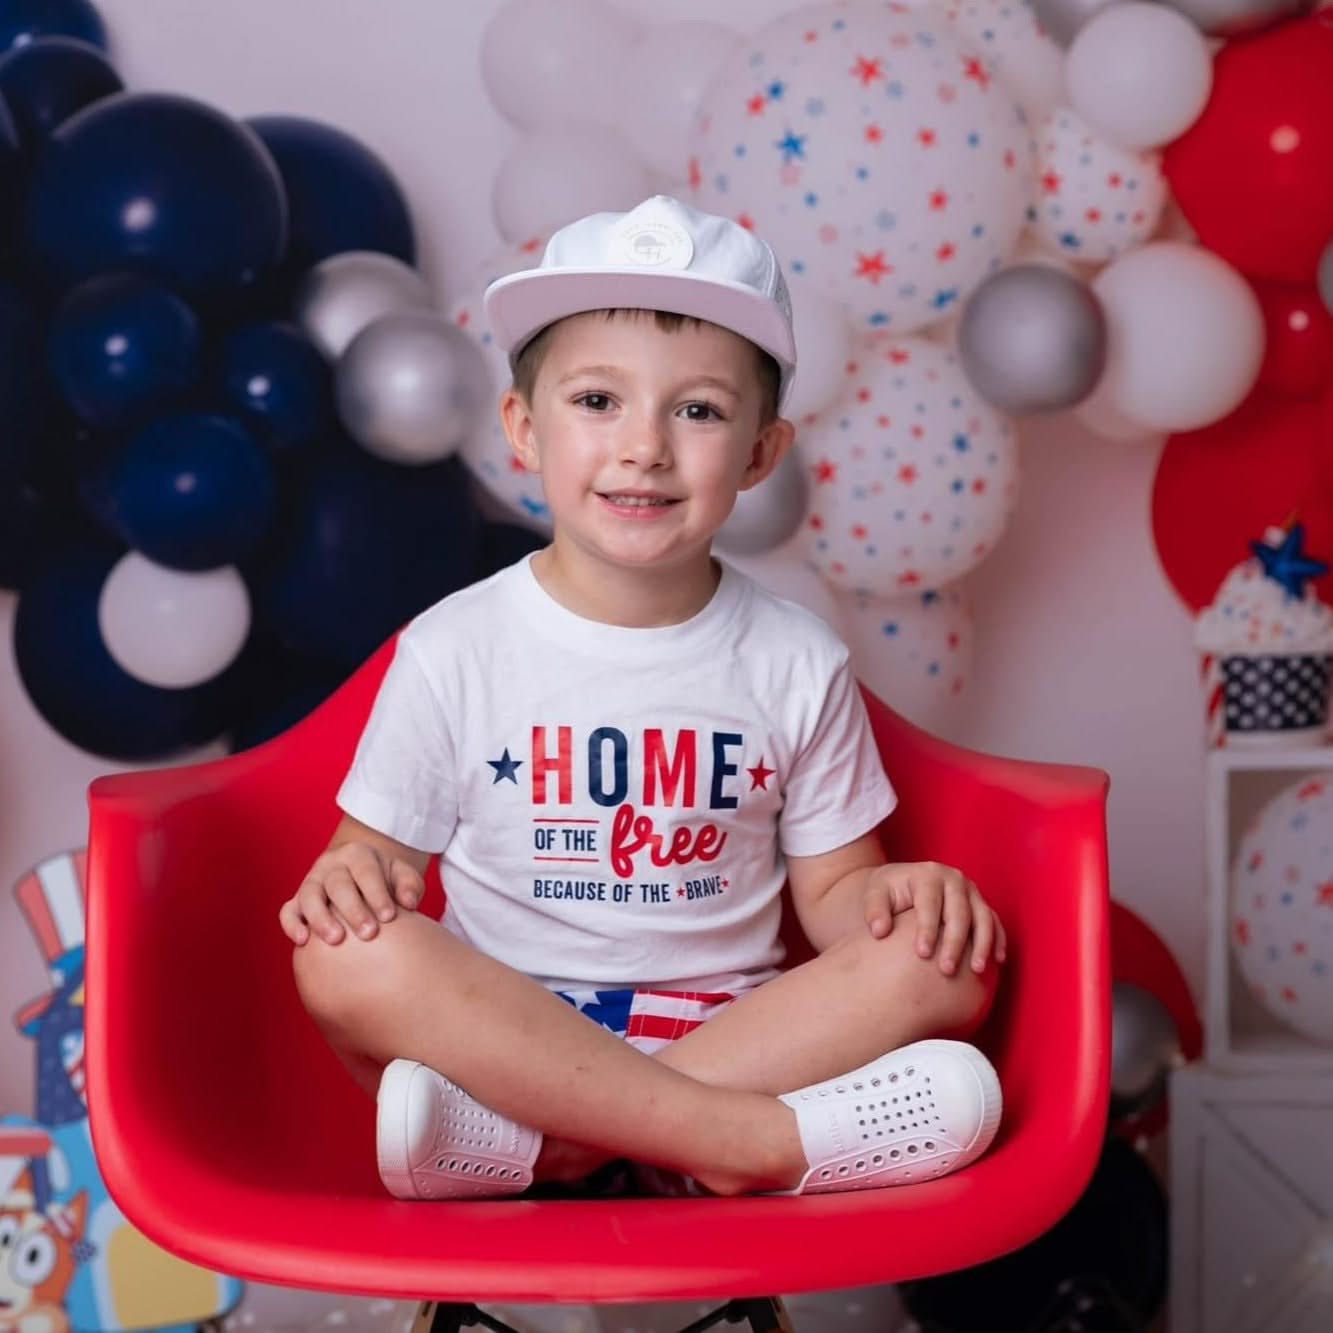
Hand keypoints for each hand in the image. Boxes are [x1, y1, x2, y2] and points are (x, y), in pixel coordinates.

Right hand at [278, 840, 424, 945]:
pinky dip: (292, 925)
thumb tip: (410, 903)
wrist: (360, 875)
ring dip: (321, 918)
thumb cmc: (386, 880)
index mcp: (358, 854)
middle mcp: (331, 865)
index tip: (390, 917)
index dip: (377, 894)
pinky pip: (288, 911)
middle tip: (368, 933)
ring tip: (336, 939)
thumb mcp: (402, 875)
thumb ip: (409, 884)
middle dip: (353, 909)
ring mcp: (312, 882)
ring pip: (310, 896)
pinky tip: (303, 941)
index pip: (366, 872)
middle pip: (338, 884)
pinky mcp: (297, 901)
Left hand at [862, 861, 1006, 975]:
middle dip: (954, 942)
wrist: (902, 884)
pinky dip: (998, 940)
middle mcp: (953, 879)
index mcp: (927, 874)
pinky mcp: (981, 903)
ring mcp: (971, 891)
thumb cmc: (887, 891)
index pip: (929, 903)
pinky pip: (994, 921)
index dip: (927, 929)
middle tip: (946, 970)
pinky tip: (996, 961)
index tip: (922, 954)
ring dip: (982, 944)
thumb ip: (874, 910)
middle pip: (959, 912)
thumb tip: (879, 931)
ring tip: (976, 970)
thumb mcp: (875, 894)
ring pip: (983, 917)